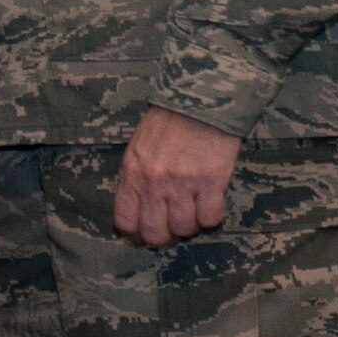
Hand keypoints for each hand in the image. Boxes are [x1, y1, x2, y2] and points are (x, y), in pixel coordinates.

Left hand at [113, 104, 241, 246]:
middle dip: (165, 236)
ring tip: (194, 208)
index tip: (145, 234)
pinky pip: (210, 219)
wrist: (197, 100)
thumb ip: (137, 178)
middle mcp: (153, 183)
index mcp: (131, 172)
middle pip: (155, 233)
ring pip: (184, 229)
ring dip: (190, 224)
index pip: (125, 221)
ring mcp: (182, 184)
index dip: (136, 233)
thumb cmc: (166, 121)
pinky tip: (211, 202)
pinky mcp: (211, 183)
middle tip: (173, 227)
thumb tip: (140, 210)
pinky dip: (212, 216)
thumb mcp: (139, 147)